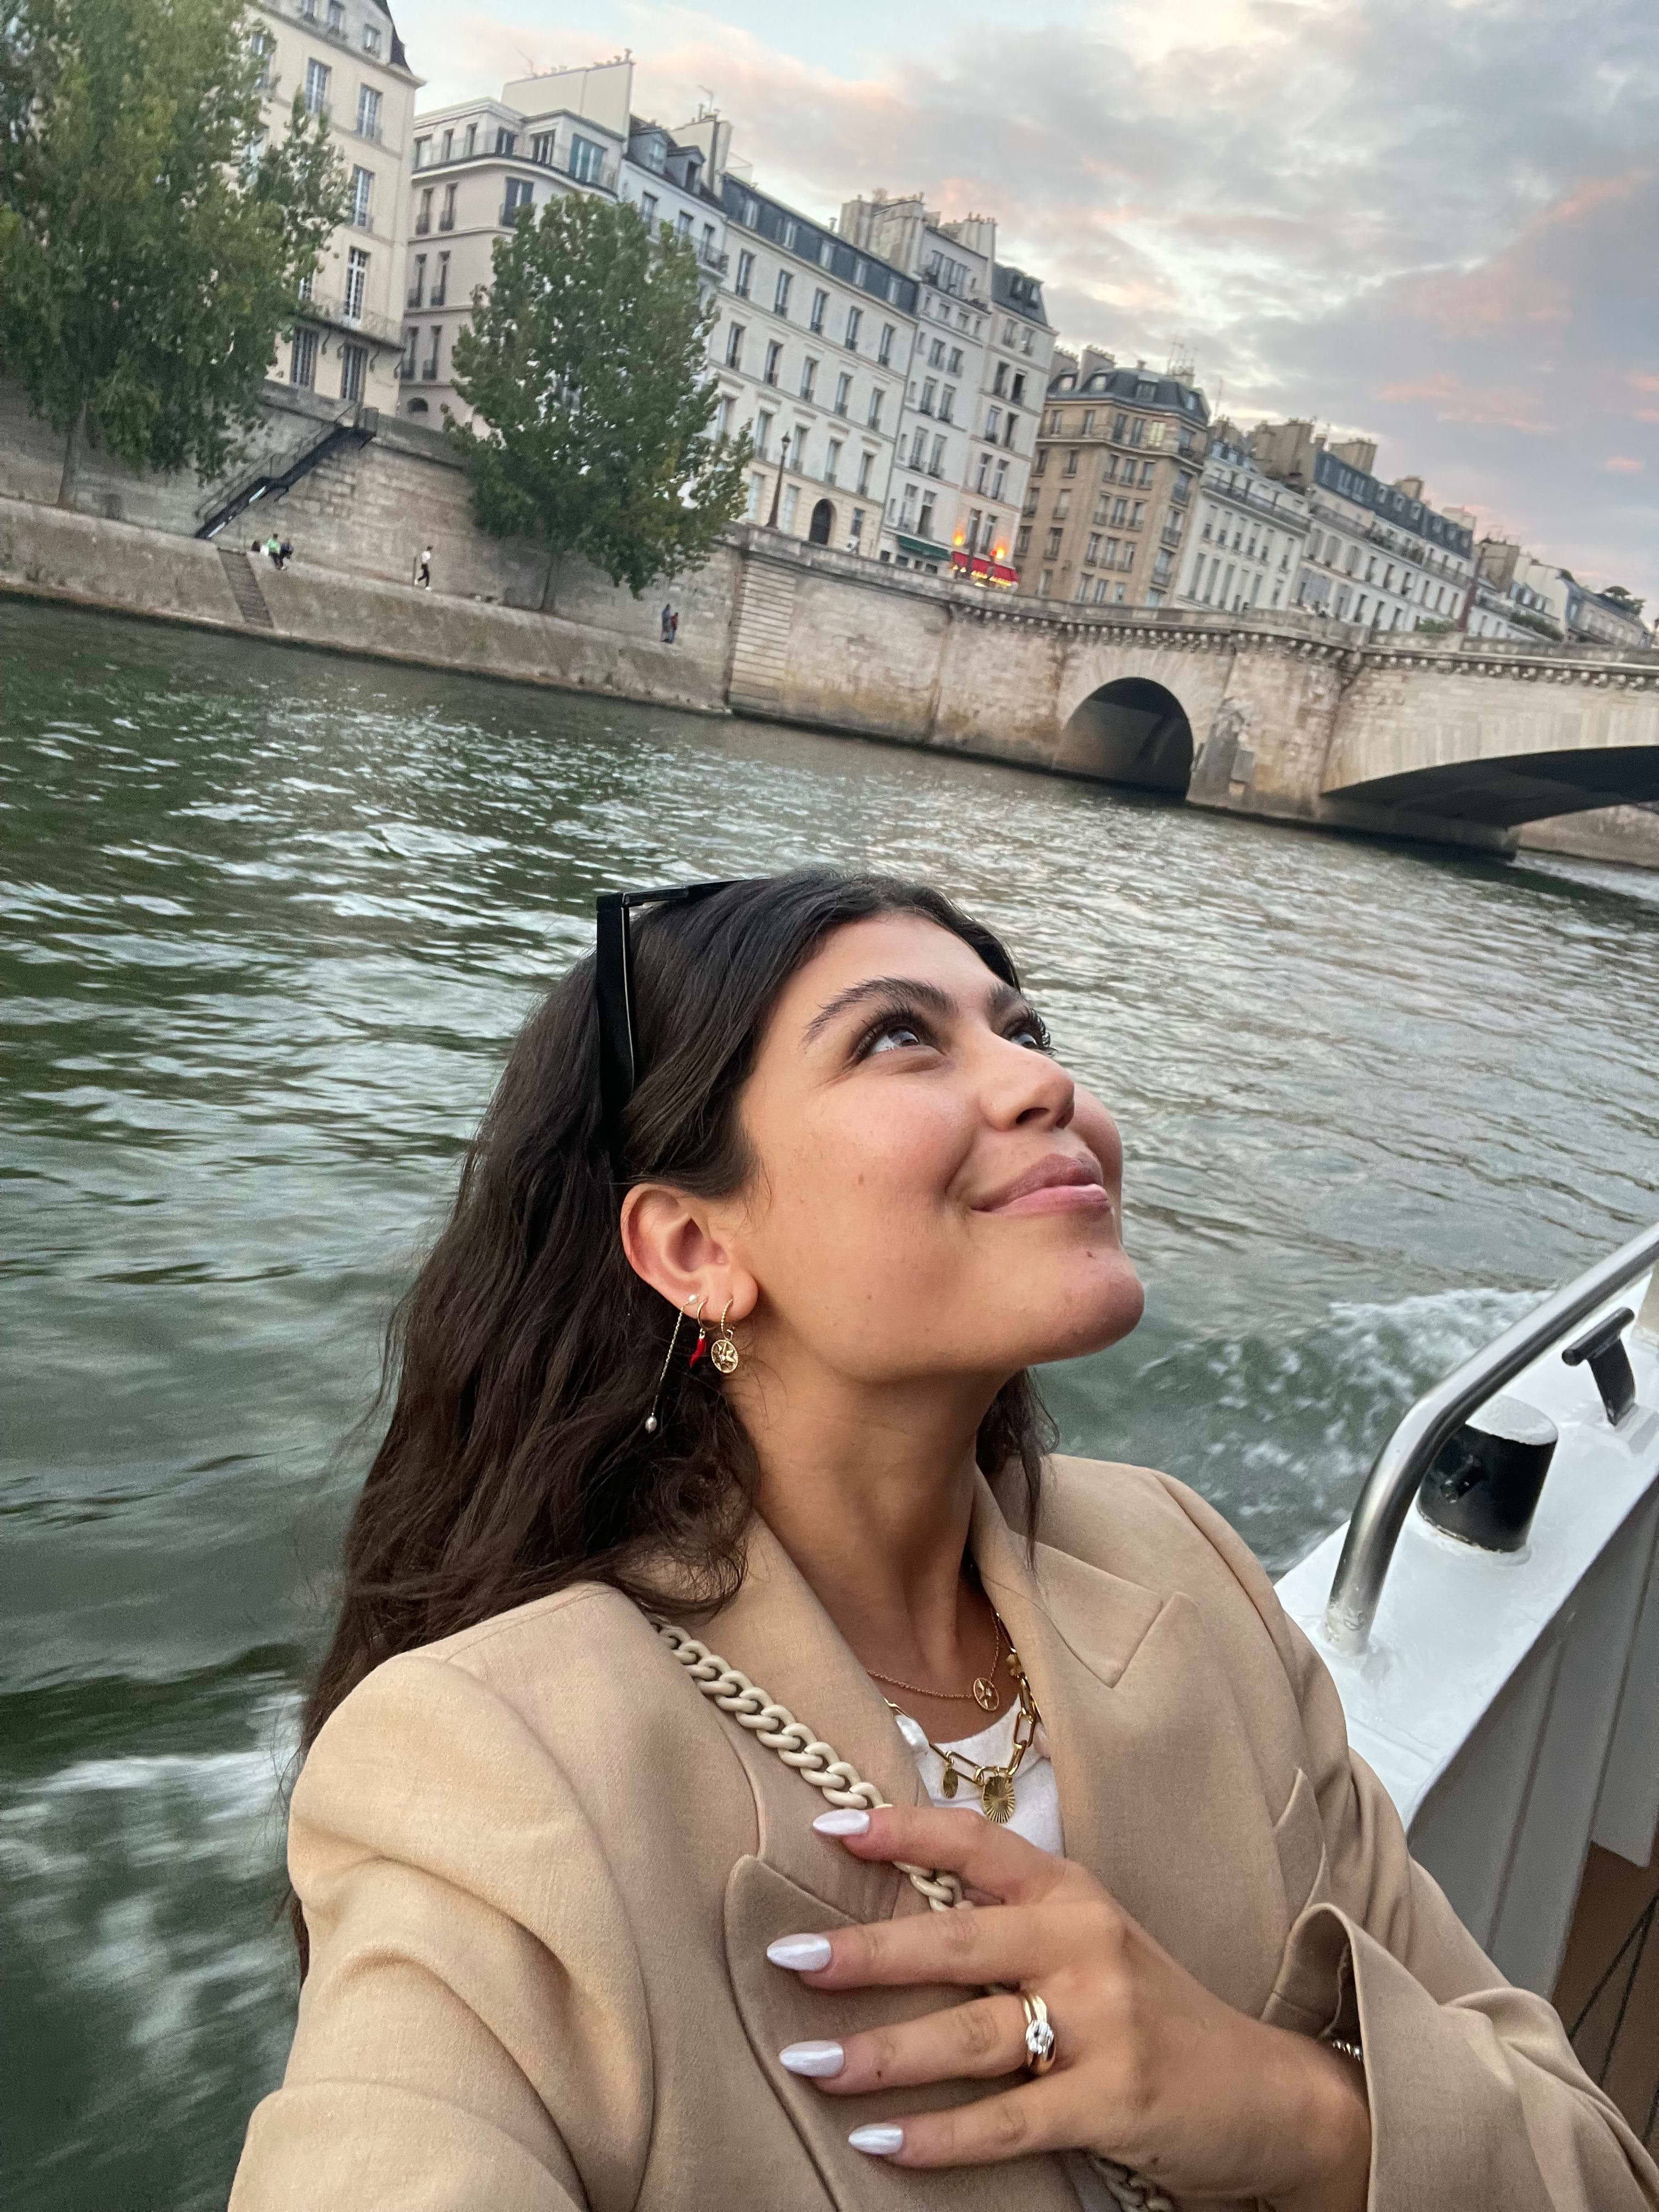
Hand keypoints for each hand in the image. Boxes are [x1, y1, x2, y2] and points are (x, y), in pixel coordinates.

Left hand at [768, 1805, 1369, 2209]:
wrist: (1265, 2094)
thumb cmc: (1150, 2013)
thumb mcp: (1088, 1942)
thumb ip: (1009, 1923)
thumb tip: (892, 1913)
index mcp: (1072, 1893)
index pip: (976, 1841)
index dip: (901, 1829)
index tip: (828, 1828)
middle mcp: (1085, 1944)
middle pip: (956, 1941)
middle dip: (866, 1952)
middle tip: (790, 1957)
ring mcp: (1103, 2023)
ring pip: (969, 2036)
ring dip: (881, 2053)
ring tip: (808, 2061)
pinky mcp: (1115, 2102)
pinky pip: (1008, 2121)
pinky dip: (939, 2136)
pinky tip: (880, 2142)